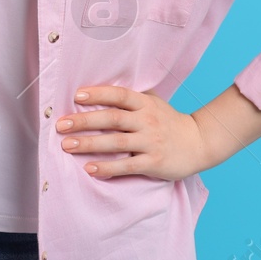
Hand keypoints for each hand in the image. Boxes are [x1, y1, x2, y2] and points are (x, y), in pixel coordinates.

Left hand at [58, 86, 209, 180]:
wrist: (199, 143)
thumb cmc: (170, 122)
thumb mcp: (155, 103)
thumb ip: (133, 98)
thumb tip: (102, 90)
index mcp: (146, 104)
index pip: (119, 95)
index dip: (98, 94)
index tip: (77, 95)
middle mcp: (147, 120)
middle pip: (112, 119)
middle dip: (84, 121)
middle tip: (61, 124)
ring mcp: (151, 142)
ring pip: (116, 142)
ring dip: (89, 144)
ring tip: (67, 146)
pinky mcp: (154, 162)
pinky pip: (127, 166)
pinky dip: (108, 168)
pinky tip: (90, 169)